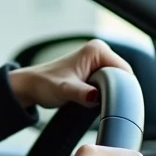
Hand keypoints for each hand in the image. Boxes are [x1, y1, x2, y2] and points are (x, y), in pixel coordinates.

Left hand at [8, 39, 133, 109]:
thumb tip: (95, 97)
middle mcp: (100, 52)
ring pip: (117, 81)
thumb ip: (81, 94)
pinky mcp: (95, 71)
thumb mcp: (64, 90)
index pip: (124, 70)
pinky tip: (98, 101)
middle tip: (105, 104)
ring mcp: (98, 61)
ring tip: (98, 103)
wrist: (30, 87)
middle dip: (117, 91)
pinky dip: (106, 93)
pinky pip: (109, 83)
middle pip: (123, 76)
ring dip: (111, 93)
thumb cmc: (44, 84)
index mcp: (97, 50)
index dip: (123, 87)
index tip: (116, 102)